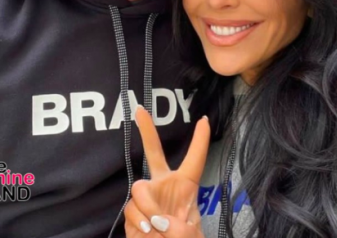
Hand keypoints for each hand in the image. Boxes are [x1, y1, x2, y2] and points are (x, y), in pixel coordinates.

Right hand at [124, 106, 209, 236]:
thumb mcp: (192, 235)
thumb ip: (180, 228)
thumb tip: (158, 219)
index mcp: (186, 186)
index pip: (195, 160)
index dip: (201, 140)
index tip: (204, 120)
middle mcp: (164, 186)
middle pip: (155, 153)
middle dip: (147, 131)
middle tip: (140, 110)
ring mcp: (147, 198)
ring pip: (140, 188)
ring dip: (149, 209)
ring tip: (158, 227)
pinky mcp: (133, 212)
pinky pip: (131, 208)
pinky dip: (140, 222)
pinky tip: (148, 232)